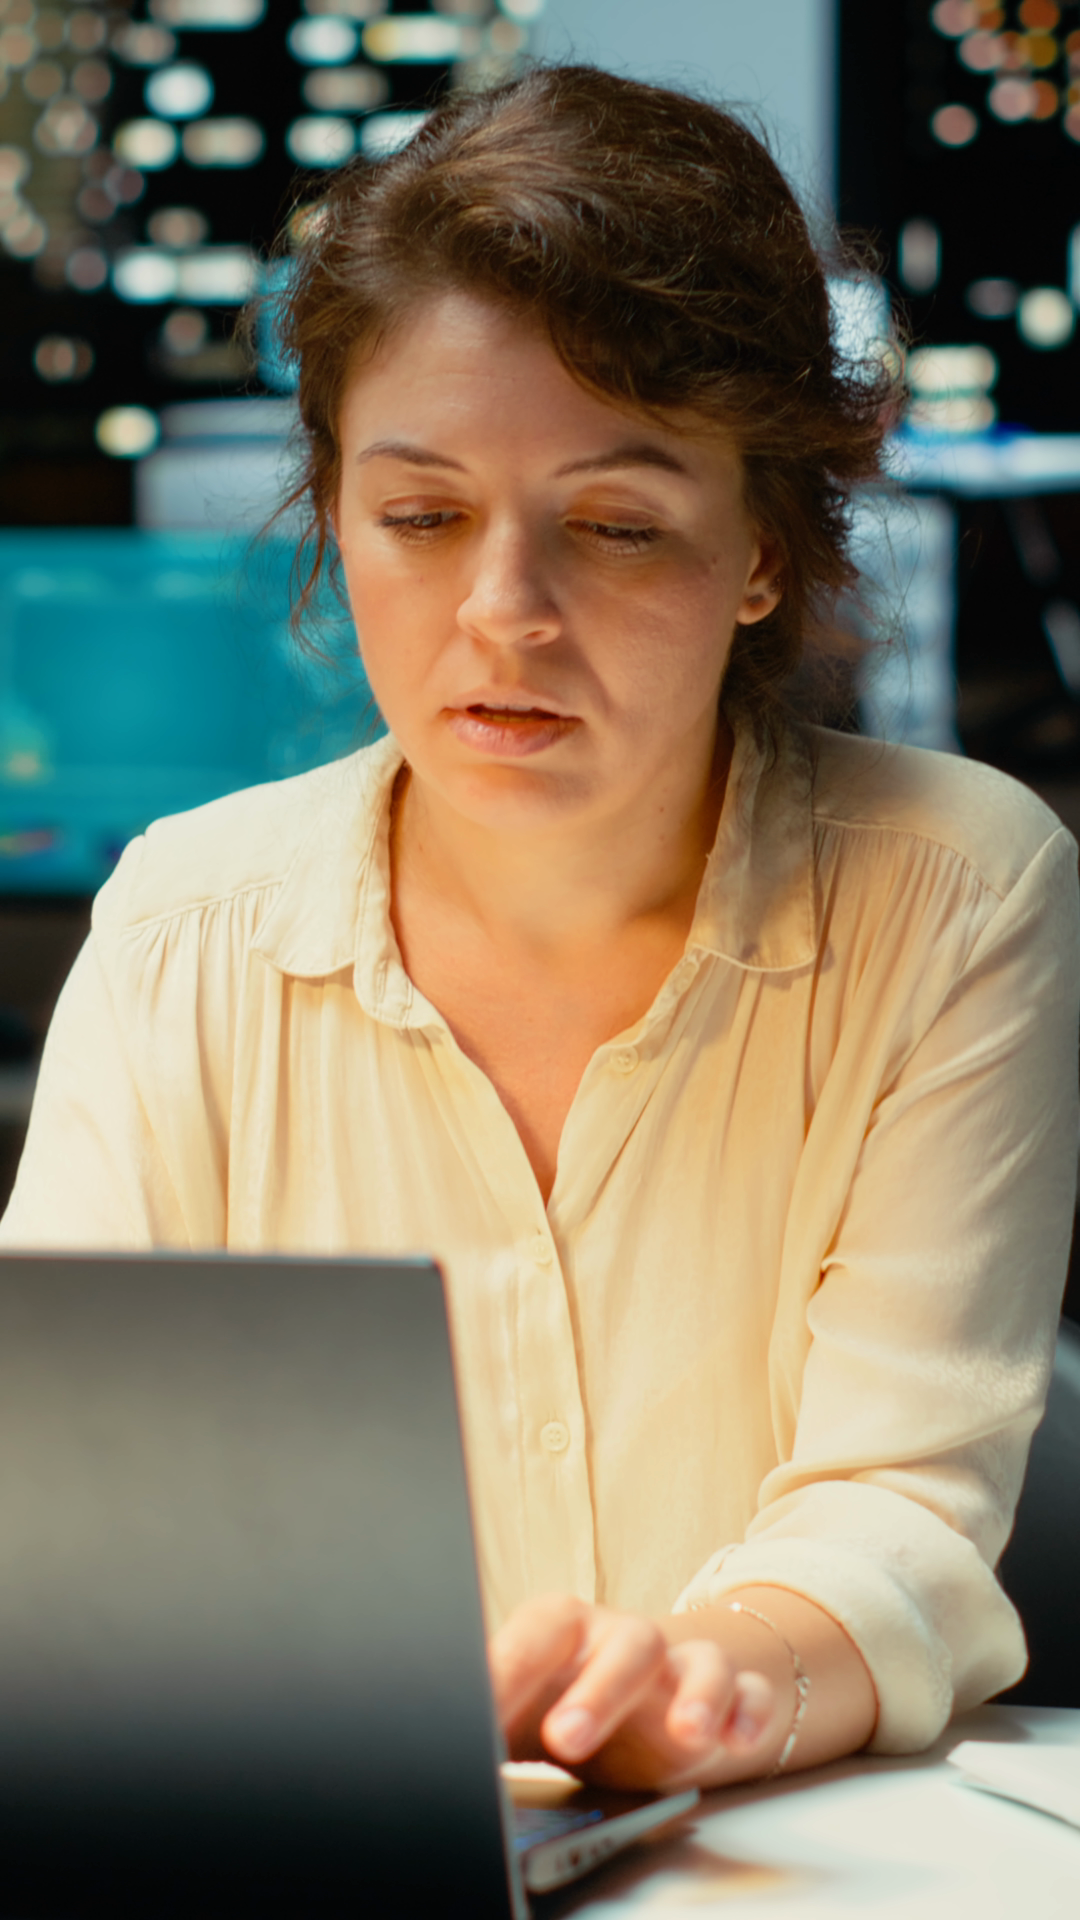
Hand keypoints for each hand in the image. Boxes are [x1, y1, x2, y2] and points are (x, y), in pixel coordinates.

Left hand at [489, 1592, 777, 1790]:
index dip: (512, 1665)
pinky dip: (748, 1711)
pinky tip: (736, 1738)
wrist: (638, 1696)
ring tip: (688, 1734)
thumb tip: (437, 1738)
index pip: (540, 1629)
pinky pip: (749, 1693)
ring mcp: (680, 1666)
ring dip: (696, 1695)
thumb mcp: (517, 1711)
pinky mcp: (726, 1699)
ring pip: (698, 1661)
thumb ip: (486, 1719)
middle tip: (568, 1739)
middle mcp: (625, 1640)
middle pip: (624, 1644)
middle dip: (600, 1691)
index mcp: (566, 1631)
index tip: (479, 1711)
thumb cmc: (564, 1698)